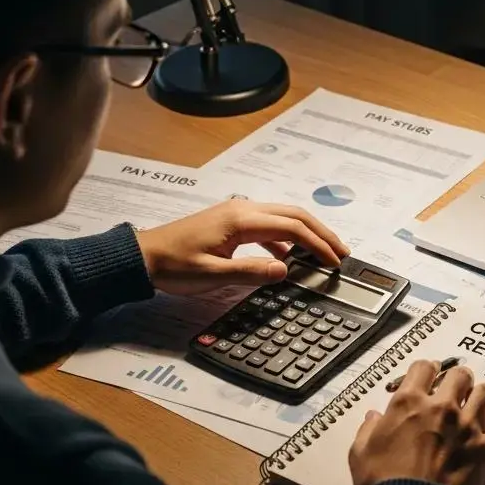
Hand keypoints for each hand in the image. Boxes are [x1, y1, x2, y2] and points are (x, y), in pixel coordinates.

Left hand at [135, 200, 348, 295]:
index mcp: (241, 219)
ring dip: (306, 233)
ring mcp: (237, 214)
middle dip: (321, 232)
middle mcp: (242, 210)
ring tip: (323, 253)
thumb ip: (252, 271)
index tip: (333, 261)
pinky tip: (288, 258)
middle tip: (341, 252)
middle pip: (294, 215)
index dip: (317, 244)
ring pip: (283, 217)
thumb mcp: (213, 274)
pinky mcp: (231, 222)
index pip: (292, 228)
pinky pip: (268, 226)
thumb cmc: (173, 266)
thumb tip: (286, 269)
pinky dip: (286, 239)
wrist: (143, 257)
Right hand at [349, 360, 484, 484]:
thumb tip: (373, 416)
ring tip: (480, 398)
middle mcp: (440, 407)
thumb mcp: (360, 452)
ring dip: (482, 393)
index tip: (430, 374)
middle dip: (458, 379)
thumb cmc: (381, 483)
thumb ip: (367, 429)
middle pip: (460, 375)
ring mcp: (466, 425)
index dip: (427, 369)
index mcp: (408, 403)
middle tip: (457, 388)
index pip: (423, 368)